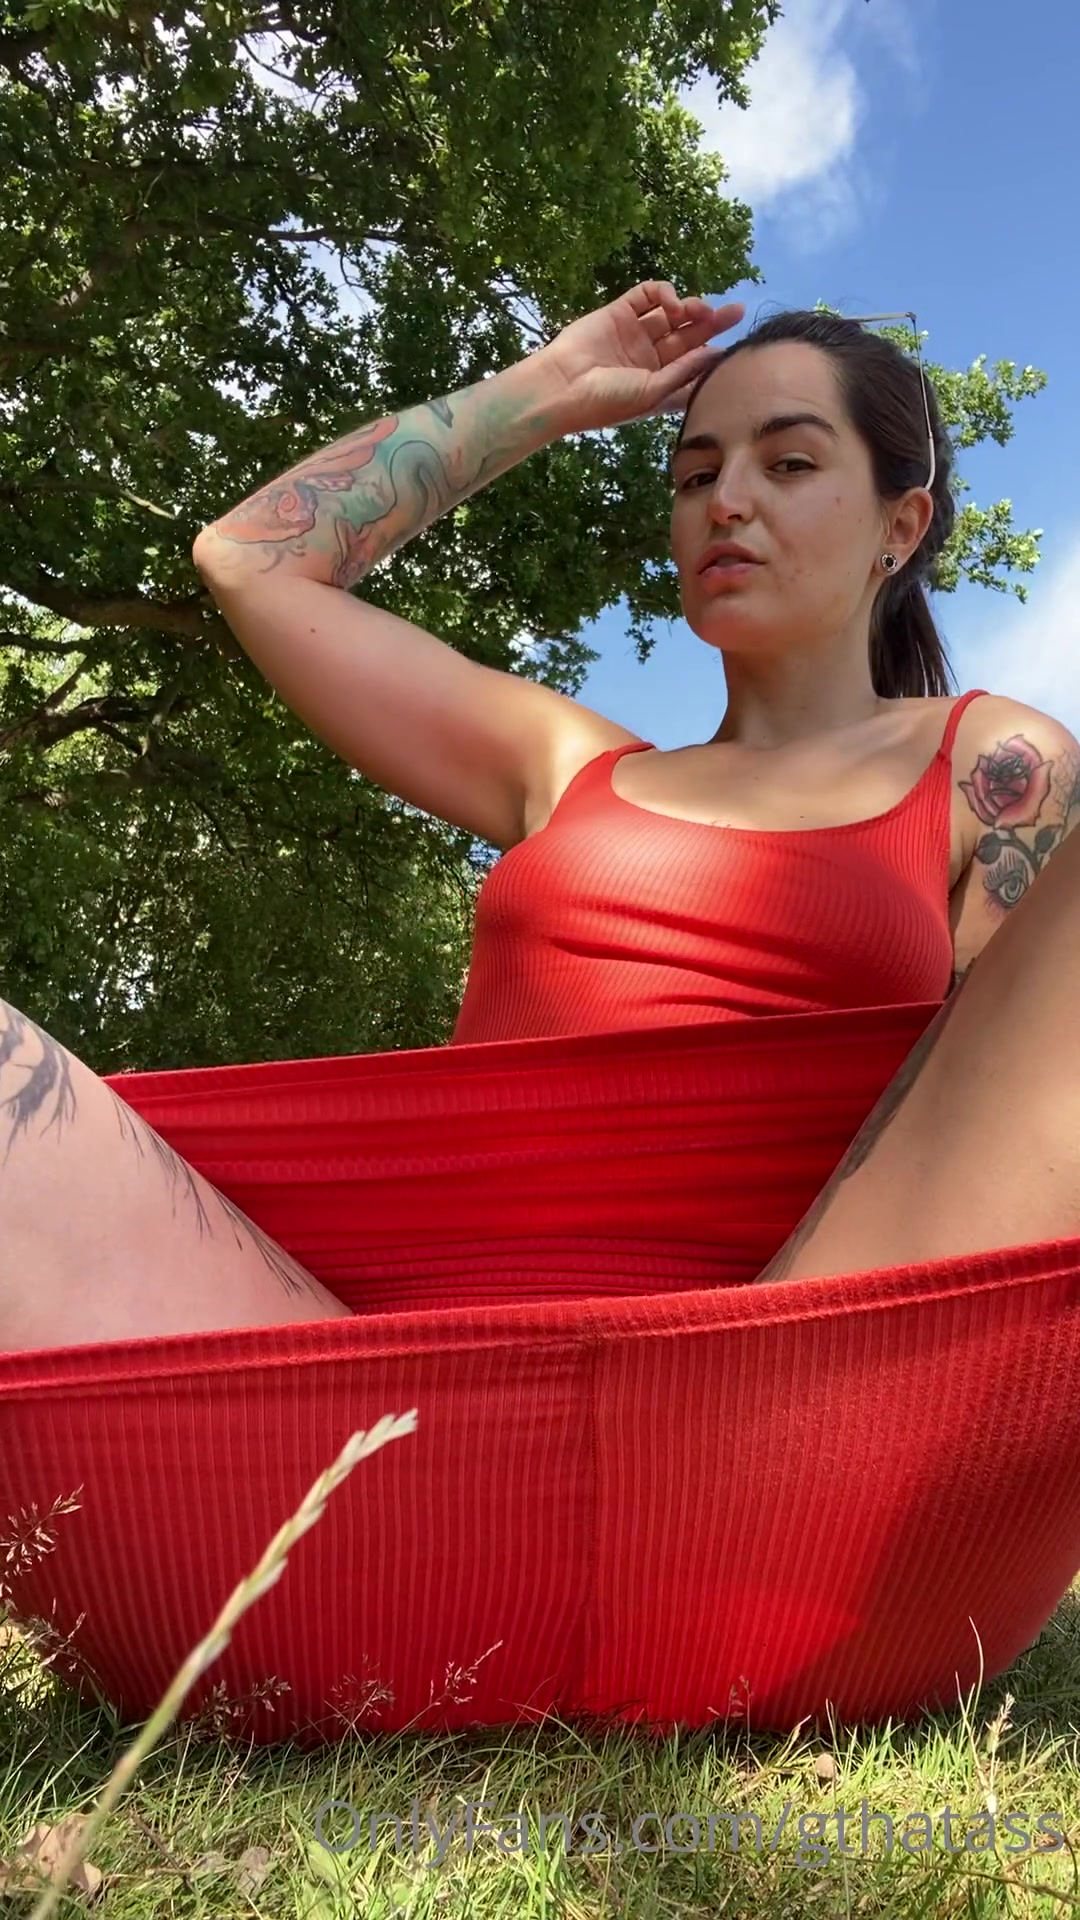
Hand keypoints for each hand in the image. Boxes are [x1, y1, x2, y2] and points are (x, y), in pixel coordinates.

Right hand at [537, 280, 743, 432]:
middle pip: (688, 335)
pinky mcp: (619, 312)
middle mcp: (650, 358)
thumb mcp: (654, 392)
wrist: (563, 387)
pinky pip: (646, 295)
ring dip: (689, 308)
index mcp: (660, 383)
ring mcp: (634, 334)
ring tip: (696, 310)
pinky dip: (663, 293)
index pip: (694, 364)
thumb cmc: (608, 401)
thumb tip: (715, 353)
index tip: (734, 347)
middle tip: (735, 311)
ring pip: (670, 314)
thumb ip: (685, 371)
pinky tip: (670, 303)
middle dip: (712, 323)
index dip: (714, 353)